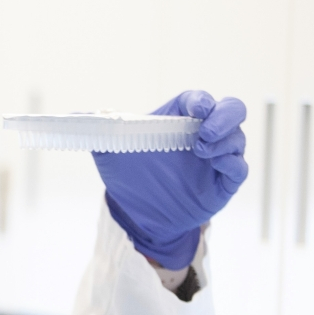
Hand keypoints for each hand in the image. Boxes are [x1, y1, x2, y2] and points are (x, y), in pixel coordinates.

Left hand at [93, 90, 248, 269]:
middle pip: (232, 110)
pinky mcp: (224, 183)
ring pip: (237, 138)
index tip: (196, 106)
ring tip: (200, 149)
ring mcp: (217, 158)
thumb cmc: (130, 176)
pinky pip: (239, 168)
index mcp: (180, 119)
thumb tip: (74, 115)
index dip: (201, 100)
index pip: (199, 99)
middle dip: (224, 115)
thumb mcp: (110, 153)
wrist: (139, 215)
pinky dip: (232, 163)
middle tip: (204, 128)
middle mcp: (204, 134)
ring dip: (223, 139)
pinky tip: (215, 163)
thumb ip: (98, 131)